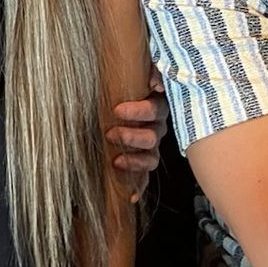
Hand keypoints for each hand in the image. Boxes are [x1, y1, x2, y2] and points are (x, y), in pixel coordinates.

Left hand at [108, 64, 169, 200]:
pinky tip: (130, 196)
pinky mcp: (142, 163)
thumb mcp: (132, 74)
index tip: (117, 109)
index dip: (139, 111)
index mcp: (157, 106)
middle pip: (153, 137)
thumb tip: (155, 82)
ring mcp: (151, 148)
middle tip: (110, 133)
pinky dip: (138, 187)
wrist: (113, 104)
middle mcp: (157, 128)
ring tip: (116, 160)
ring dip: (135, 162)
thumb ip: (148, 70)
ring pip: (151, 159)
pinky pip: (144, 178)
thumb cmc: (123, 87)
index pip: (155, 109)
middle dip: (131, 137)